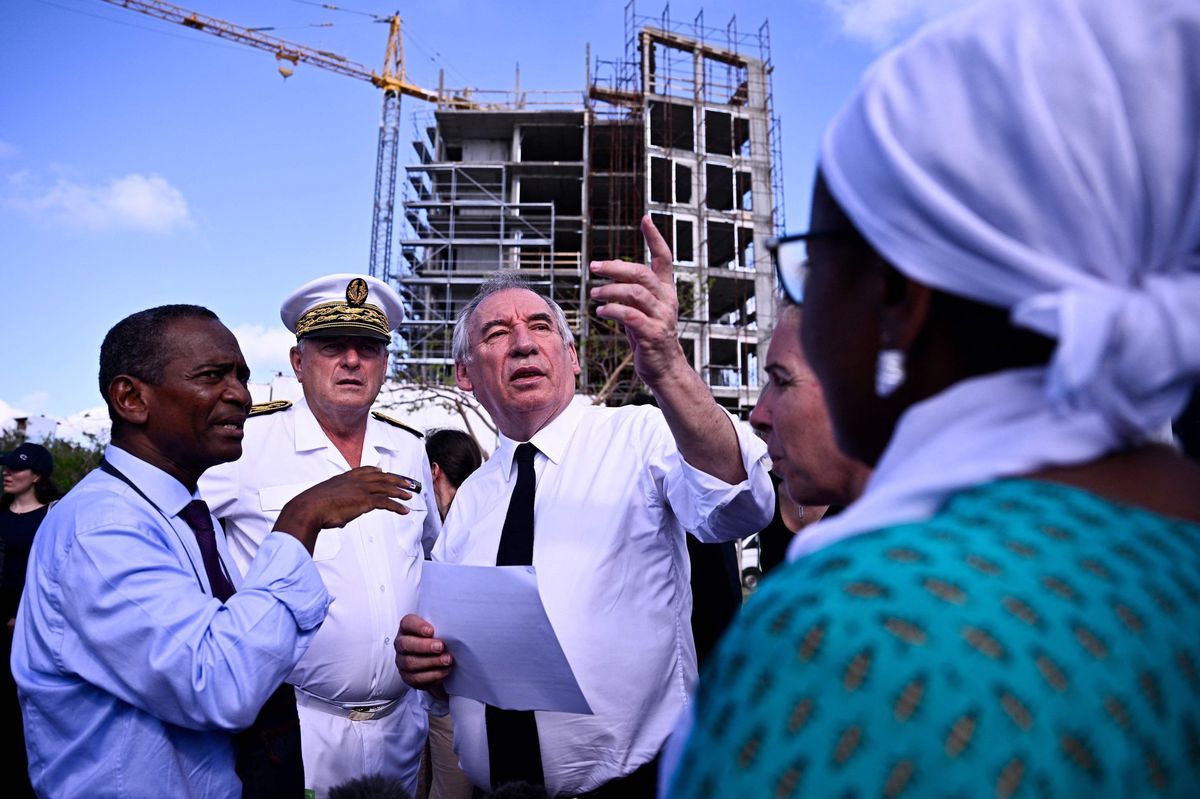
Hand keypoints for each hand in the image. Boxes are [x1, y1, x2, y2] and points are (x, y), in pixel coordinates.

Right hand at [273, 466, 417, 552]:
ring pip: (387, 488)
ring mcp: (361, 489)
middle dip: (396, 479)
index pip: (364, 470)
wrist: (309, 508)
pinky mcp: (365, 501)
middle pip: (381, 477)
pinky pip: (386, 502)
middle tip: (406, 482)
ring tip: (409, 495)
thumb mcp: (324, 500)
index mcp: (344, 477)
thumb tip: (338, 520)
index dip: (376, 471)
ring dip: (400, 491)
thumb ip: (334, 506)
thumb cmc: (311, 507)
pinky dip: (397, 506)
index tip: (383, 471)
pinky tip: (404, 510)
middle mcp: (355, 480)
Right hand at [395, 613, 451, 699]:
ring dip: (431, 661)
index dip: (417, 626)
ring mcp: (403, 662)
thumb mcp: (440, 629)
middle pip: (405, 644)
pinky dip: (432, 675)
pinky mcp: (408, 677)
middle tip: (441, 647)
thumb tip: (454, 624)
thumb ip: (441, 625)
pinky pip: (416, 678)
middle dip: (424, 646)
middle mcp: (402, 644)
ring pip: (410, 663)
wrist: (441, 661)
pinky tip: (444, 671)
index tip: (431, 631)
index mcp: (408, 628)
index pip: (407, 623)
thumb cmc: (440, 640)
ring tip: (447, 660)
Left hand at [589, 215, 687, 388]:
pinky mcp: (652, 334)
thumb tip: (609, 275)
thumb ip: (631, 293)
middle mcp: (667, 300)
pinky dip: (612, 310)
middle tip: (594, 267)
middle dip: (616, 267)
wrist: (664, 369)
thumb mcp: (641, 310)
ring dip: (610, 290)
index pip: (664, 259)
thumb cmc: (649, 337)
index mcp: (666, 291)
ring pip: (634, 293)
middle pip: (642, 274)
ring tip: (594, 293)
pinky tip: (601, 311)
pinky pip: (630, 315)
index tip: (646, 219)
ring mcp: (662, 317)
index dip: (655, 238)